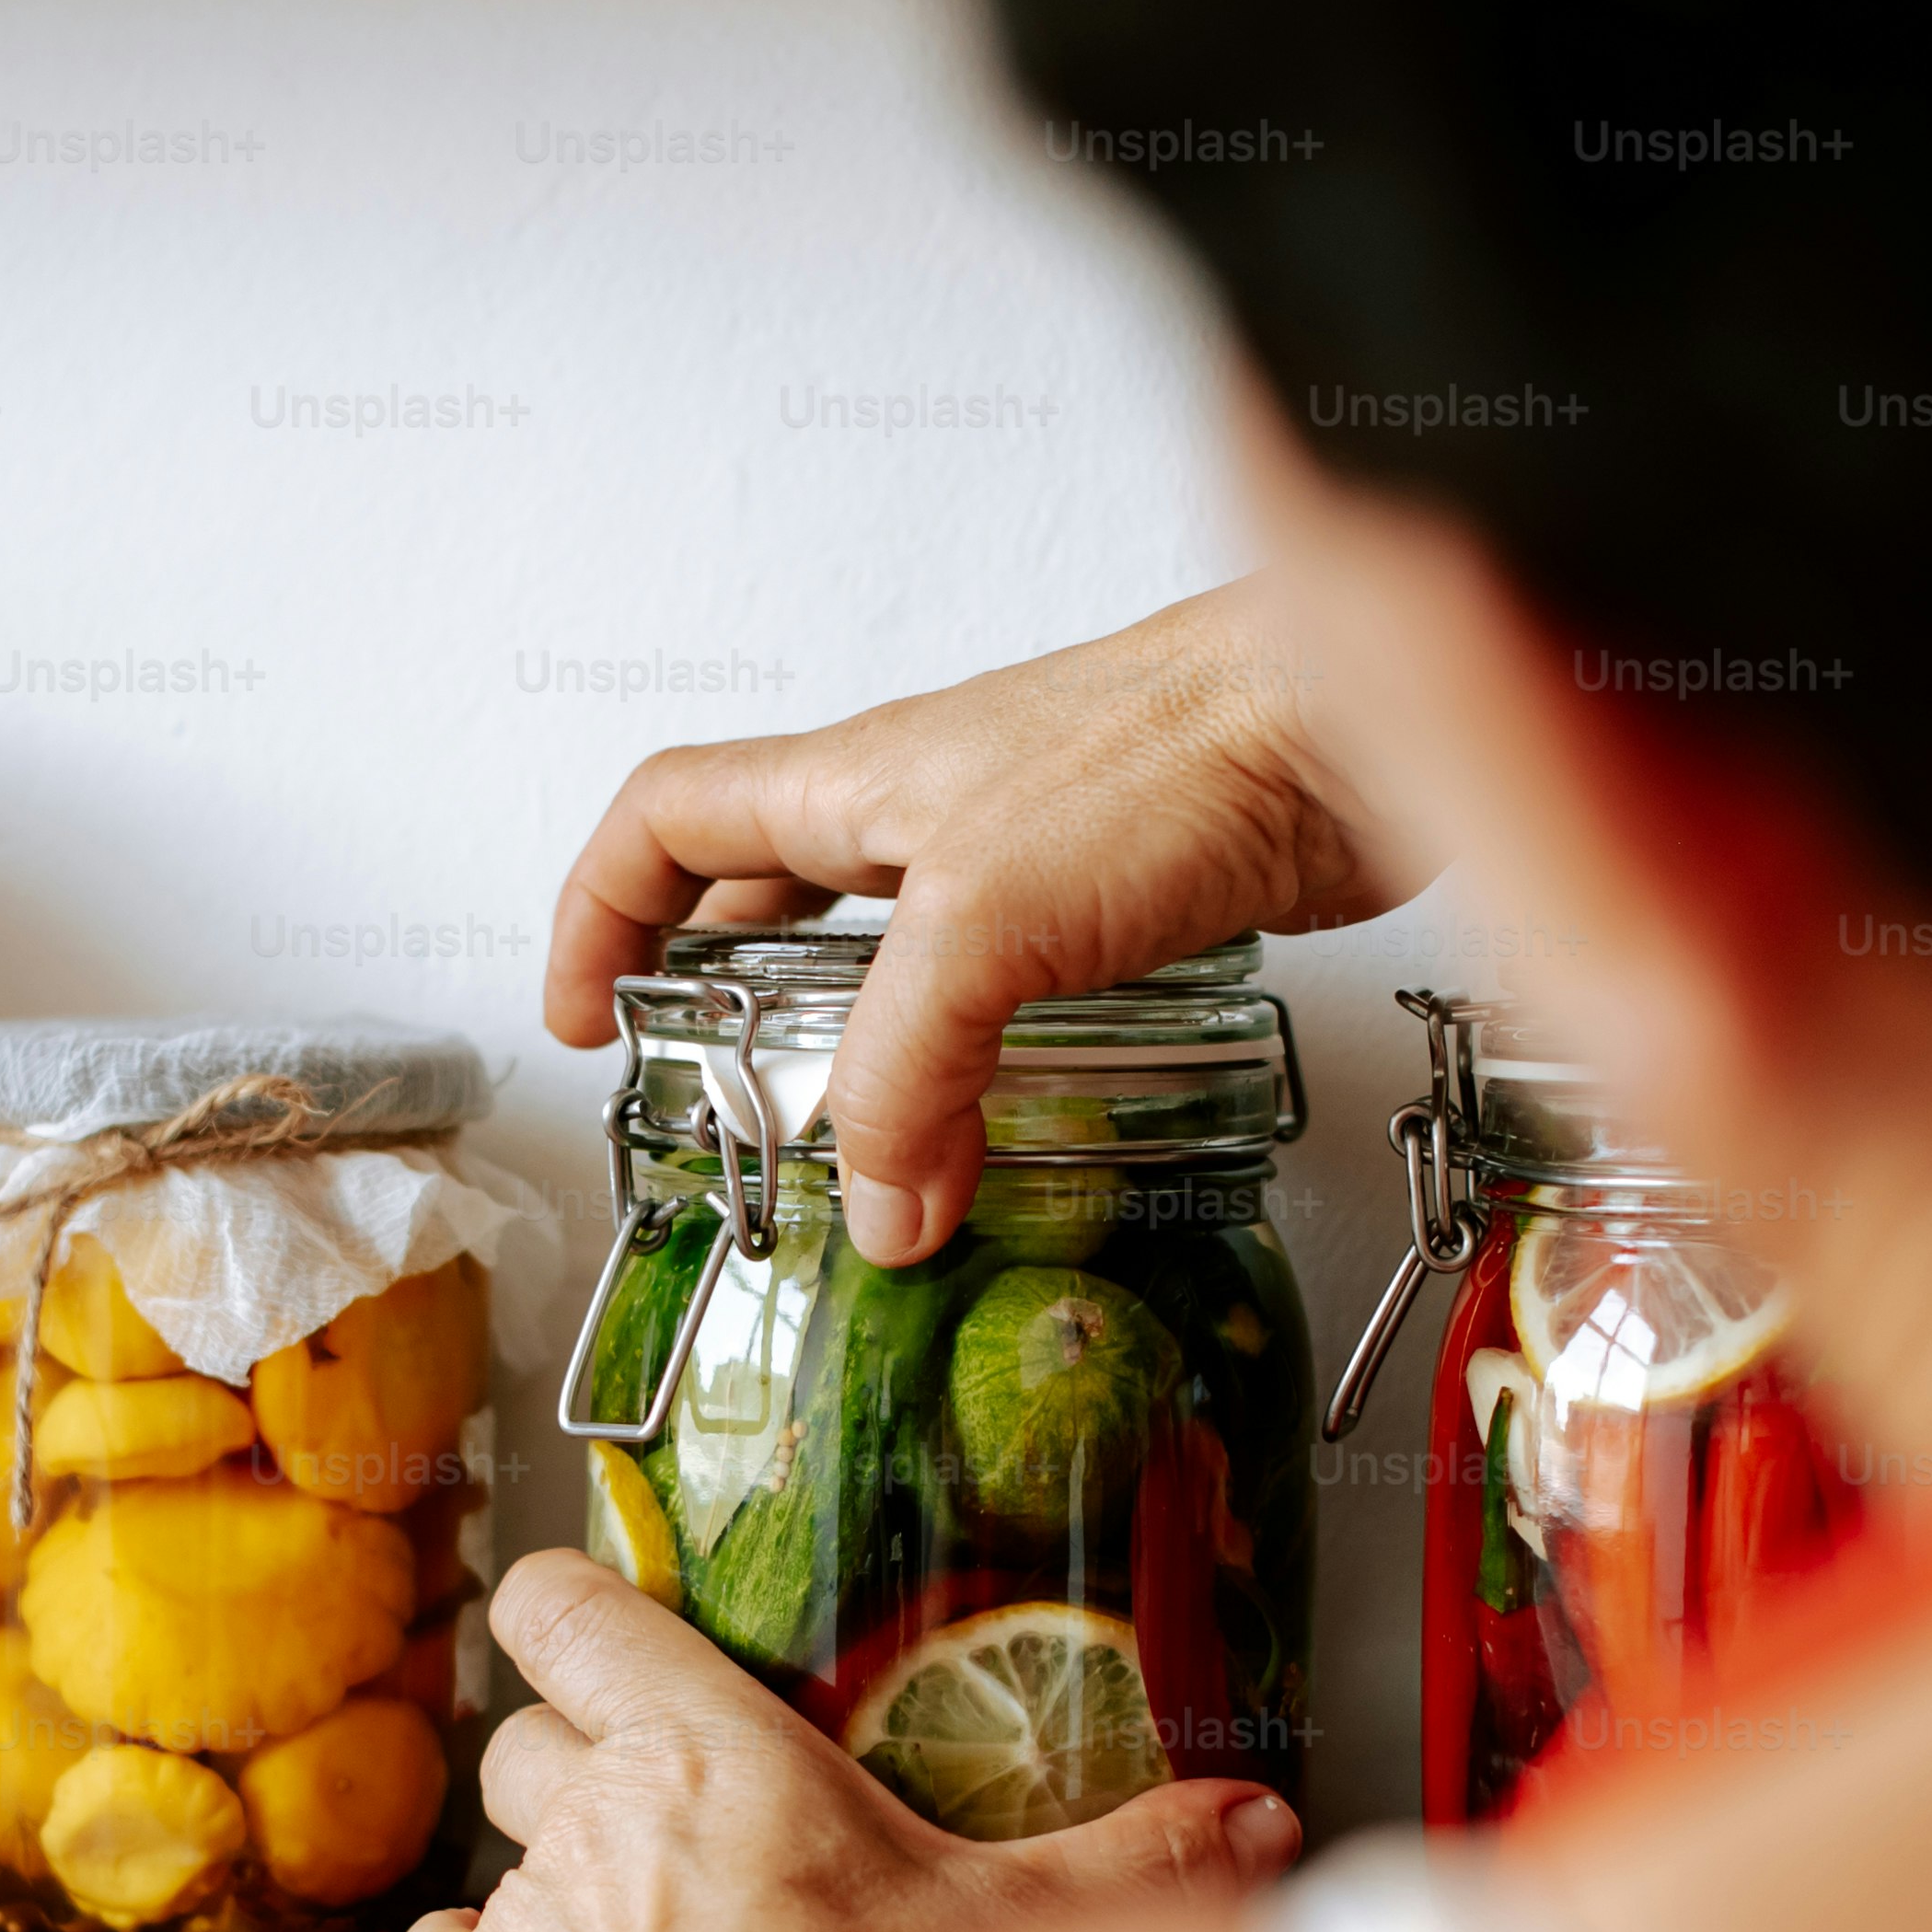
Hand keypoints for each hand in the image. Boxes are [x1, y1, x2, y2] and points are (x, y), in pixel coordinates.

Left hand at [400, 1552, 1304, 1931]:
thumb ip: (1141, 1864)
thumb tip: (1257, 1826)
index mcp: (711, 1756)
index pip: (579, 1618)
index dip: (566, 1612)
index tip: (575, 1619)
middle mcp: (587, 1826)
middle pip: (522, 1746)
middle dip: (568, 1773)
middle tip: (655, 1831)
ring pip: (485, 1870)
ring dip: (545, 1905)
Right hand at [542, 581, 1433, 1264]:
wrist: (1349, 723)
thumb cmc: (1175, 751)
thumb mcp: (986, 922)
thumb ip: (908, 1074)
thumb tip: (876, 1208)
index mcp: (853, 784)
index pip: (666, 821)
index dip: (598, 913)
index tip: (583, 1016)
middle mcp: (928, 808)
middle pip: (770, 890)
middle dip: (723, 992)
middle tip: (712, 1093)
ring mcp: (1027, 850)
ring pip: (899, 951)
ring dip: (865, 1043)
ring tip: (859, 1142)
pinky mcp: (1124, 898)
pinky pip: (1013, 987)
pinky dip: (986, 1060)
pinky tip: (1007, 1119)